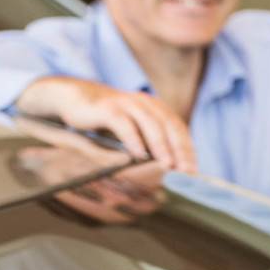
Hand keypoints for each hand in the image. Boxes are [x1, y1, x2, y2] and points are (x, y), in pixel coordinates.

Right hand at [17, 76, 196, 172]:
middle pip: (168, 125)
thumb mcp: (131, 129)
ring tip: (167, 164)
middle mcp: (144, 103)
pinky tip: (138, 154)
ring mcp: (126, 103)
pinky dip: (133, 139)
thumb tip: (164, 169)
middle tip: (185, 171)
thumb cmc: (106, 119)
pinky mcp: (107, 108)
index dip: (187, 148)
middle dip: (179, 149)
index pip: (177, 128)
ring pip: (150, 124)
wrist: (76, 98)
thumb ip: (147, 142)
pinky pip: (124, 124)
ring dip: (160, 145)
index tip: (192, 170)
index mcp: (154, 108)